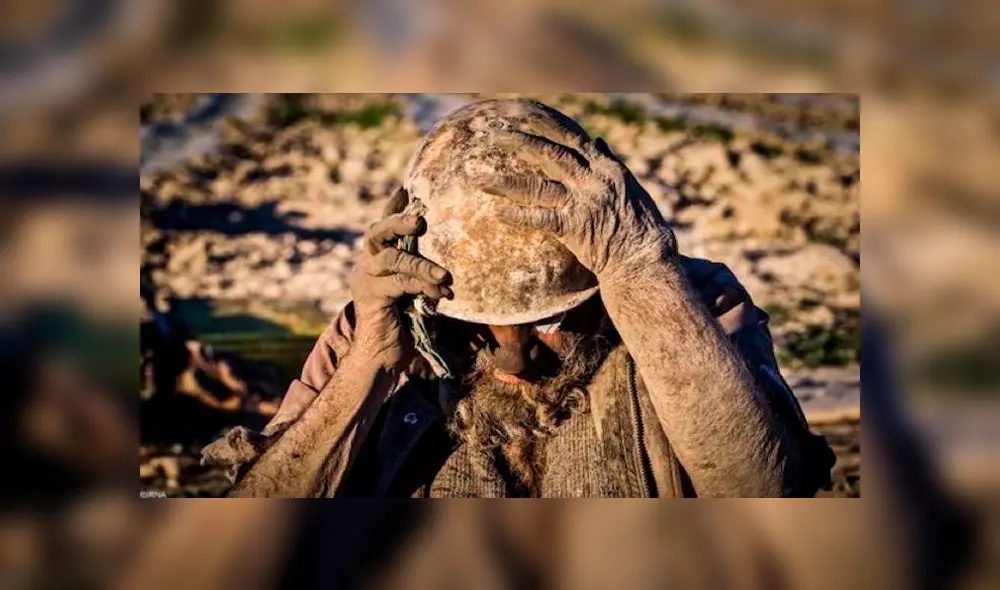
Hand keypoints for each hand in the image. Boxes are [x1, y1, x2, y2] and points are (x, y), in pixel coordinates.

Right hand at [349, 195, 452, 371]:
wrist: (383, 357)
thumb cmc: (406, 324)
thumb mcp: (418, 292)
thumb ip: (426, 273)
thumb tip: (459, 257)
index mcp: (376, 259)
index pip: (383, 226)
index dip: (393, 206)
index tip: (406, 187)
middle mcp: (366, 265)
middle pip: (377, 232)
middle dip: (397, 221)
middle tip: (419, 219)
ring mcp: (365, 280)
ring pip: (390, 259)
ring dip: (420, 264)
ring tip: (443, 275)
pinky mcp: (370, 297)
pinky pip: (398, 284)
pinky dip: (421, 287)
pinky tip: (439, 295)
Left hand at [478, 131, 675, 281]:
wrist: (645, 258)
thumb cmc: (639, 224)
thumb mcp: (629, 185)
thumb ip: (609, 162)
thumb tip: (597, 140)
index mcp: (605, 166)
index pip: (570, 135)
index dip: (544, 122)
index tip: (522, 111)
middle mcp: (592, 179)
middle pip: (548, 152)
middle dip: (517, 141)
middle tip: (490, 134)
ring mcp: (582, 203)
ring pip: (537, 185)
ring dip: (505, 181)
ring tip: (478, 178)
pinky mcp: (574, 228)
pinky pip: (540, 218)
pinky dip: (517, 215)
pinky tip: (496, 212)